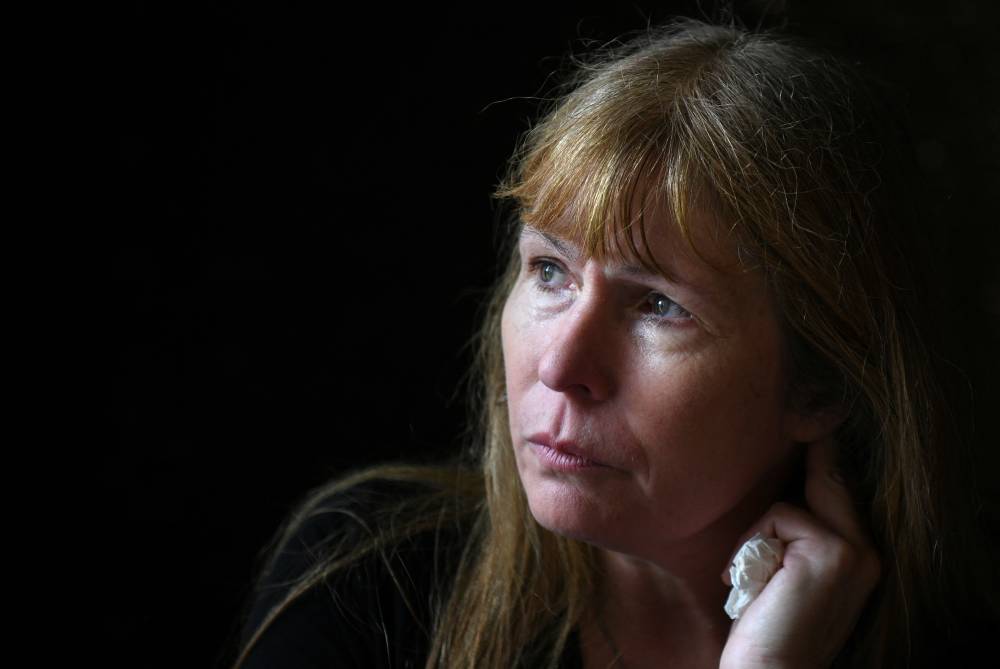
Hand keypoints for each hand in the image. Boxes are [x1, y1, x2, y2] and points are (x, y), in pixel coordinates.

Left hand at [719, 438, 880, 668]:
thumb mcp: (785, 574)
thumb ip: (794, 539)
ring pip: (789, 506)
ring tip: (745, 579)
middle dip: (818, 444)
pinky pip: (777, 519)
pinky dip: (751, 545)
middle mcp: (865, 551)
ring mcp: (853, 550)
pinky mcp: (833, 550)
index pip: (840, 497)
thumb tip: (780, 498)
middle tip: (817, 410)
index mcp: (857, 557)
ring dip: (754, 539)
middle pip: (831, 482)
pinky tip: (745, 582)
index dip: (828, 459)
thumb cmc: (766, 626)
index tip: (822, 424)